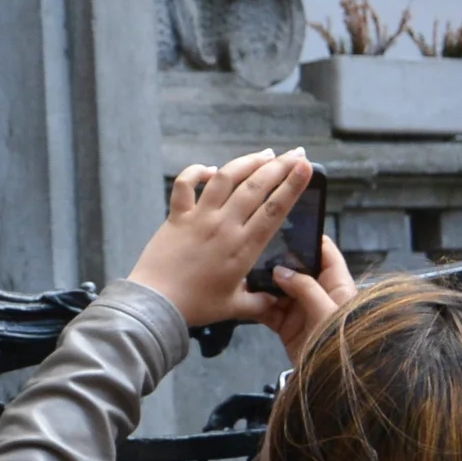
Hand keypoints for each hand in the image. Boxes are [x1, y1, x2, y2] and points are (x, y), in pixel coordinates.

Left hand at [127, 150, 314, 329]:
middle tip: (294, 153)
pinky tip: (210, 169)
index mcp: (244, 247)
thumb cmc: (196, 305)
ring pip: (225, 178)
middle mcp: (224, 226)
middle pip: (256, 187)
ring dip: (246, 162)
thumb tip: (279, 302)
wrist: (156, 302)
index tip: (305, 167)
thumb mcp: (235, 307)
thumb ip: (260, 303)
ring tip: (265, 154)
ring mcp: (199, 217)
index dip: (292, 186)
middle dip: (278, 166)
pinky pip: (185, 184)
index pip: (274, 209)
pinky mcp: (176, 216)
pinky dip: (197, 172)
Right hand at [248, 234, 357, 365]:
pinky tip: (243, 294)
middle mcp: (319, 294)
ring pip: (278, 288)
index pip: (326, 253)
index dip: (310, 237)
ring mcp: (301, 310)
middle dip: (277, 260)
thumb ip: (305, 288)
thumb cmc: (344, 346)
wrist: (335, 386)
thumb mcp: (328, 313)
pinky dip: (256, 303)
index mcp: (338, 286)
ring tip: (243, 269)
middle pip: (296, 269)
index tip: (288, 223)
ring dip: (262, 282)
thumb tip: (281, 270)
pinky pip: (268, 309)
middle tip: (255, 245)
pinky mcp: (287, 326)